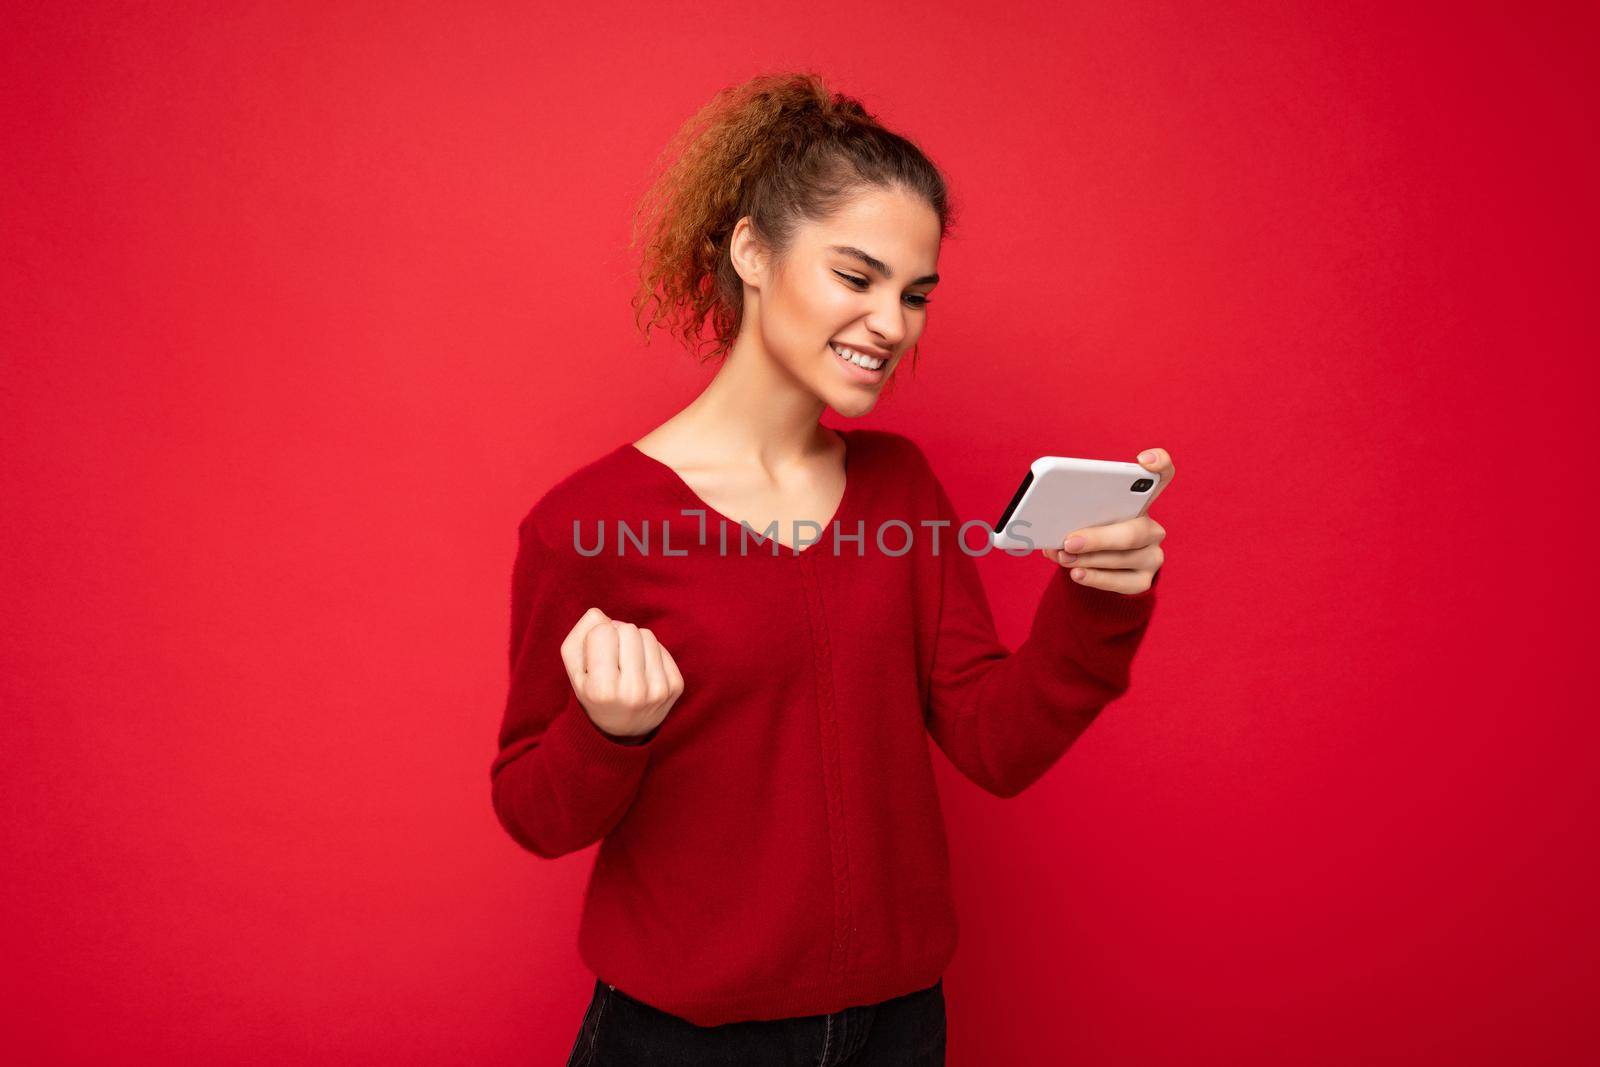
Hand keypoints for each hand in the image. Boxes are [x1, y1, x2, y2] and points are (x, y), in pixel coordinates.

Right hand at [559, 607, 684, 740]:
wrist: (622, 730)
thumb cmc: (594, 692)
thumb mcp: (574, 670)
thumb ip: (579, 636)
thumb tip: (600, 614)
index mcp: (603, 689)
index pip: (603, 631)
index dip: (597, 638)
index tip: (596, 657)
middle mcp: (633, 692)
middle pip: (628, 629)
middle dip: (617, 636)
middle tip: (613, 658)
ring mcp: (658, 690)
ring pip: (647, 635)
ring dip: (635, 643)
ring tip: (626, 664)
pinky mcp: (676, 686)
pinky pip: (662, 647)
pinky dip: (650, 654)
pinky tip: (641, 671)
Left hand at [1039, 447, 1172, 594]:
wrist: (1095, 567)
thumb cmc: (1088, 531)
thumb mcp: (1084, 516)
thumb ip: (1076, 512)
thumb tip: (1052, 522)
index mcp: (1140, 503)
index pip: (1163, 475)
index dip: (1159, 464)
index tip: (1143, 460)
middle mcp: (1152, 528)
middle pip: (1135, 530)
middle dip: (1098, 537)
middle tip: (1069, 540)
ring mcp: (1152, 556)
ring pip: (1125, 557)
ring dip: (1088, 558)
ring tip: (1063, 556)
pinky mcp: (1143, 581)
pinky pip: (1121, 582)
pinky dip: (1096, 578)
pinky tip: (1077, 573)